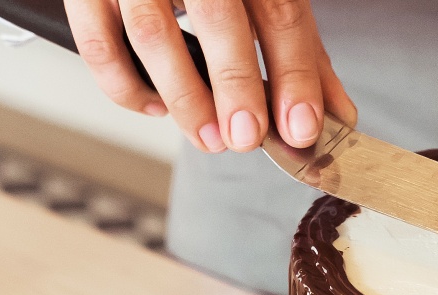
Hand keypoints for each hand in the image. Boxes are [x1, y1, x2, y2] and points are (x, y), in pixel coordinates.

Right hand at [64, 0, 356, 153]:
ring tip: (208, 138)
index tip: (301, 128)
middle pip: (217, 16)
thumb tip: (339, 117)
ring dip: (183, 96)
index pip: (280, 12)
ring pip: (151, 31)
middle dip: (236, 86)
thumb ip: (301, 55)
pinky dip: (124, 84)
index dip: (295, 75)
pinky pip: (97, 40)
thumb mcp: (266, 1)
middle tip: (246, 138)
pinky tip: (154, 107)